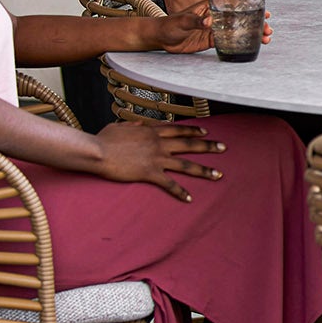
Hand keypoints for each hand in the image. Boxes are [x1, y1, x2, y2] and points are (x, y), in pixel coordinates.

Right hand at [94, 121, 225, 201]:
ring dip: (204, 170)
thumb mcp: (120, 126)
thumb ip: (133, 125)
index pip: (178, 129)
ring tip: (218, 175)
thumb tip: (139, 123)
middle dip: (209, 146)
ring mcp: (156, 158)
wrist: (97, 151)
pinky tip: (190, 199)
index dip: (193, 130)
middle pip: (189, 144)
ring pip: (186, 164)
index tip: (206, 131)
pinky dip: (180, 192)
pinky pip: (170, 184)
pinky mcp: (150, 173)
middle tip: (224, 148)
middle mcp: (159, 143)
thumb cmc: (104, 139)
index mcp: (152, 131)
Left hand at [153, 2, 269, 53]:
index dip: (250, 7)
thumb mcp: (183, 21)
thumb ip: (196, 20)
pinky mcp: (211, 40)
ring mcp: (215, 28)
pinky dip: (240, 43)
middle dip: (256, 23)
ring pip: (237, 30)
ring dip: (251, 34)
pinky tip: (251, 46)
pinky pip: (229, 41)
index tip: (264, 11)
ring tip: (265, 39)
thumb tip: (209, 21)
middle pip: (240, 18)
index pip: (234, 5)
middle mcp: (215, 16)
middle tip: (268, 28)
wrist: (161, 37)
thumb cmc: (170, 24)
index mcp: (210, 7)